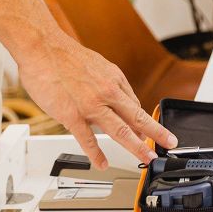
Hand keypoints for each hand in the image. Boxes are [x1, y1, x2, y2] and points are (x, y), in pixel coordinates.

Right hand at [17, 33, 177, 168]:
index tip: (152, 133)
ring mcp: (91, 104)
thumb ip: (107, 83)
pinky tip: (103, 163)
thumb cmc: (66, 56)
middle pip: (137, 117)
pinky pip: (88, 139)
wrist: (44, 48)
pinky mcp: (73, 114)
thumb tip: (116, 99)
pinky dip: (97, 154)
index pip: (135, 104)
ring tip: (147, 158)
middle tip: (168, 144)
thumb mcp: (97, 65)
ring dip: (137, 147)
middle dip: (156, 133)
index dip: (145, 122)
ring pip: (120, 130)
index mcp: (114, 78)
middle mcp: (107, 91)